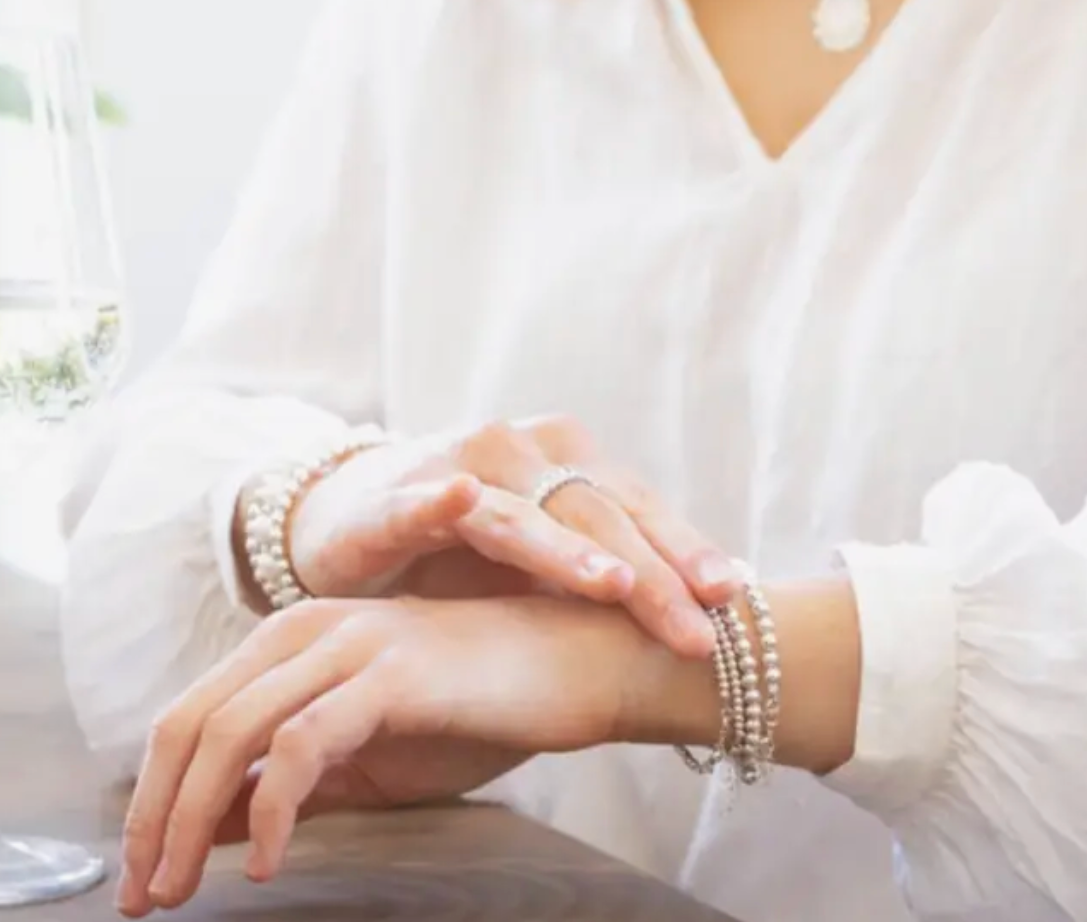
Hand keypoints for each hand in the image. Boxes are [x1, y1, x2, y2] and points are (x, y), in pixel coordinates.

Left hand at [116, 595, 666, 916]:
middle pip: (193, 721)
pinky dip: (269, 807)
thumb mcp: (369, 753)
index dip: (151, 798)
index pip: (191, 713)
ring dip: (189, 820)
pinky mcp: (394, 672)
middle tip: (143, 898)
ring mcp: (354, 644)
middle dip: (153, 816)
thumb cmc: (482, 707)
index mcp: (299, 637)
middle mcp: (313, 628)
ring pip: (233, 730)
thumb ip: (289, 779)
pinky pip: (304, 742)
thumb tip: (205, 827)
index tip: (139, 875)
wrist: (583, 665)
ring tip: (181, 891)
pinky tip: (267, 859)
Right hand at [279, 414, 740, 655]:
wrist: (354, 517)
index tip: (733, 598)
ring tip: (609, 582)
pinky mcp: (393, 498)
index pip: (638, 510)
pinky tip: (456, 495)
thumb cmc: (467, 548)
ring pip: (519, 515)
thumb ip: (609, 582)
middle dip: (650, 576)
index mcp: (568, 469)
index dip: (686, 550)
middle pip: (595, 517)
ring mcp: (457, 471)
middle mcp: (522, 458)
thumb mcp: (545, 566)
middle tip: (694, 628)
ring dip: (563, 549)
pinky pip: (416, 502)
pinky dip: (434, 499)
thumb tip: (712, 629)